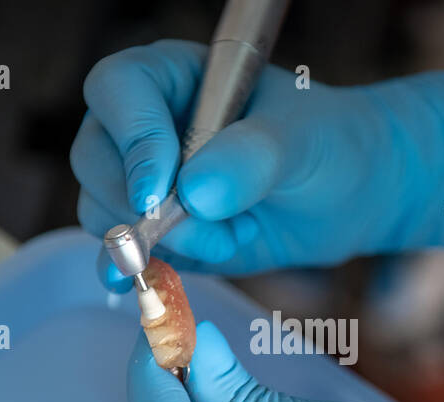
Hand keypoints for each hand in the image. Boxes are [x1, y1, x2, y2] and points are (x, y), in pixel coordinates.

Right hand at [74, 40, 443, 291]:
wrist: (350, 195)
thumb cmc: (330, 146)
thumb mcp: (302, 144)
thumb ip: (253, 158)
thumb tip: (196, 192)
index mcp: (172, 76)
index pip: (117, 90)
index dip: (132, 140)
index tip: (161, 193)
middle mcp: (143, 123)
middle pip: (94, 158)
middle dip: (146, 208)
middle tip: (218, 225)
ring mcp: (142, 180)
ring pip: (103, 212)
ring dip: (163, 243)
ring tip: (234, 237)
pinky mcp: (154, 232)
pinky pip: (121, 255)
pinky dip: (143, 273)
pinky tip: (165, 284)